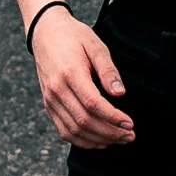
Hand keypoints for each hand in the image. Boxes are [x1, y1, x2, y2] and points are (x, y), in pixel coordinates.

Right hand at [31, 4, 134, 149]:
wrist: (45, 34)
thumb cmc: (74, 38)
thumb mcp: (95, 46)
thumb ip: (108, 70)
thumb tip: (120, 93)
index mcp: (70, 73)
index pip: (92, 104)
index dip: (113, 117)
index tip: (130, 123)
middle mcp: (57, 90)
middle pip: (84, 121)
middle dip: (110, 132)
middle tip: (130, 135)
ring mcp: (50, 100)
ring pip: (74, 130)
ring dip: (99, 140)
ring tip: (120, 139)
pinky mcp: (48, 106)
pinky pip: (64, 131)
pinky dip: (83, 141)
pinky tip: (101, 141)